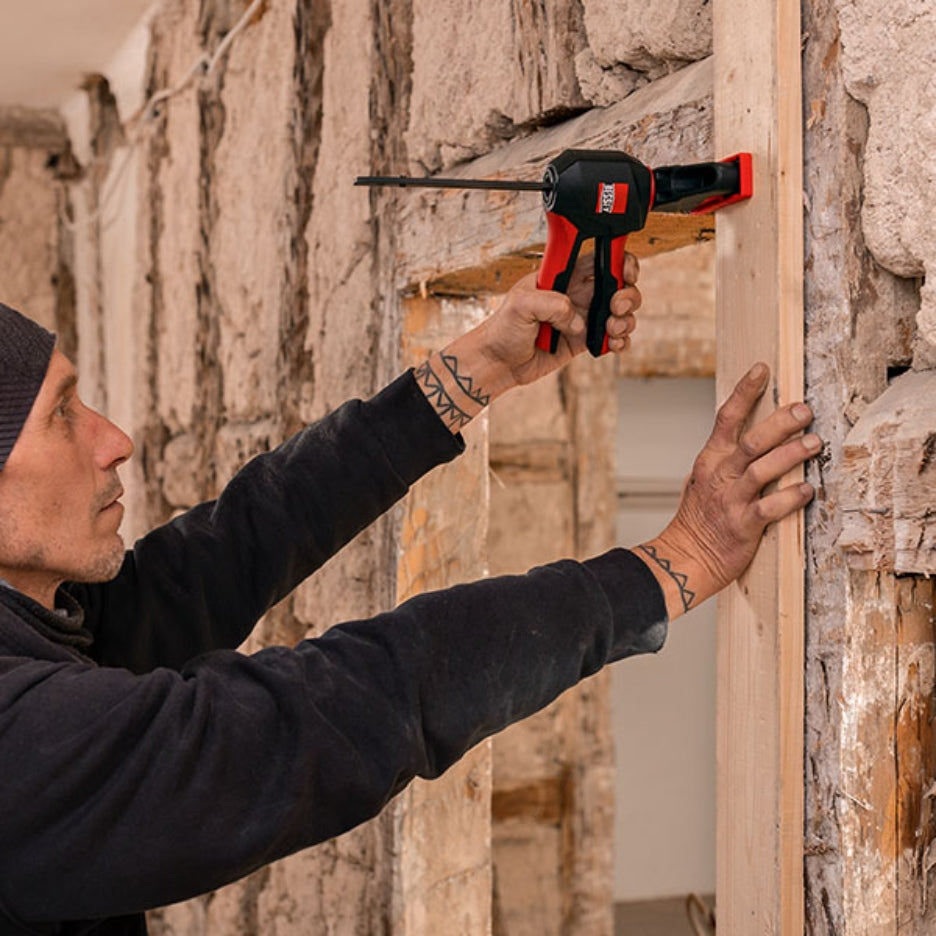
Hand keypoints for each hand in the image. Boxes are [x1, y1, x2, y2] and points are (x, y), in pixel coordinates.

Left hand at [413, 252, 641, 431]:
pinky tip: (613, 344)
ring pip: (620, 313)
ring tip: (611, 329)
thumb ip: (552, 303)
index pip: (599, 260)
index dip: (619, 261)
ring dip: (625, 320)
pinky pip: (612, 338)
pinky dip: (620, 341)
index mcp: (563, 277)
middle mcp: (576, 295)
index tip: (625, 273)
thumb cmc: (502, 329)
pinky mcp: (584, 342)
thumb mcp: (520, 305)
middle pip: (618, 285)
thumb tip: (577, 318)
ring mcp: (582, 318)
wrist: (498, 363)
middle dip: (627, 294)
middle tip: (615, 307)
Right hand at [635, 364, 819, 618]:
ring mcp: (732, 500)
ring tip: (816, 443)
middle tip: (804, 410)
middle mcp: (721, 475)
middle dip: (781, 423)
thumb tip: (757, 432)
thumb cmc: (699, 518)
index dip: (745, 391)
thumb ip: (728, 458)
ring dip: (792, 455)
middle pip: (752, 441)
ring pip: (763, 470)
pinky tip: (808, 489)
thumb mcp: (705, 479)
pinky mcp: (744, 525)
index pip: (726, 418)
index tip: (763, 369)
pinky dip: (791, 497)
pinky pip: (771, 508)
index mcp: (711, 460)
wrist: (685, 556)